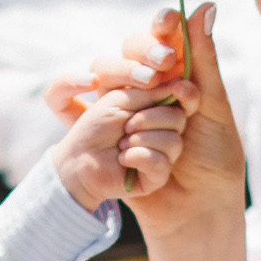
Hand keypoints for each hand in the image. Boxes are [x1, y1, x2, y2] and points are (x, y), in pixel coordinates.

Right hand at [47, 3, 242, 240]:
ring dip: (139, 103)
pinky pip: (83, 113)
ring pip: (104, 79)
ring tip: (170, 128)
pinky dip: (121, 131)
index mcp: (173, 75)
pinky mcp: (102, 135)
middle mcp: (143, 88)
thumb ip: (204, 58)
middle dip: (143, 59)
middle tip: (164, 73)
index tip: (169, 22)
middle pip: (125, 52)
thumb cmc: (213, 157)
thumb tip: (205, 5)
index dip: (161, 27)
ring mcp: (119, 111)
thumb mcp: (214, 105)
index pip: (159, 37)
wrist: (199, 207)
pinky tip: (133, 150)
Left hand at [47, 81, 196, 208]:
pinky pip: (161, 162)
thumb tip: (179, 84)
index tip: (174, 87)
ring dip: (141, 140)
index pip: (181, 99)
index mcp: (157, 110)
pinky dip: (138, 157)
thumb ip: (149, 92)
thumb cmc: (96, 126)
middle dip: (148, 119)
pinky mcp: (157, 176)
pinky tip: (122, 159)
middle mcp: (164, 131)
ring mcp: (163, 154)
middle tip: (125, 126)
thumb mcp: (120, 100)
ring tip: (121, 144)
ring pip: (173, 142)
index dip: (181, 93)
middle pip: (179, 119)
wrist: (79, 157)